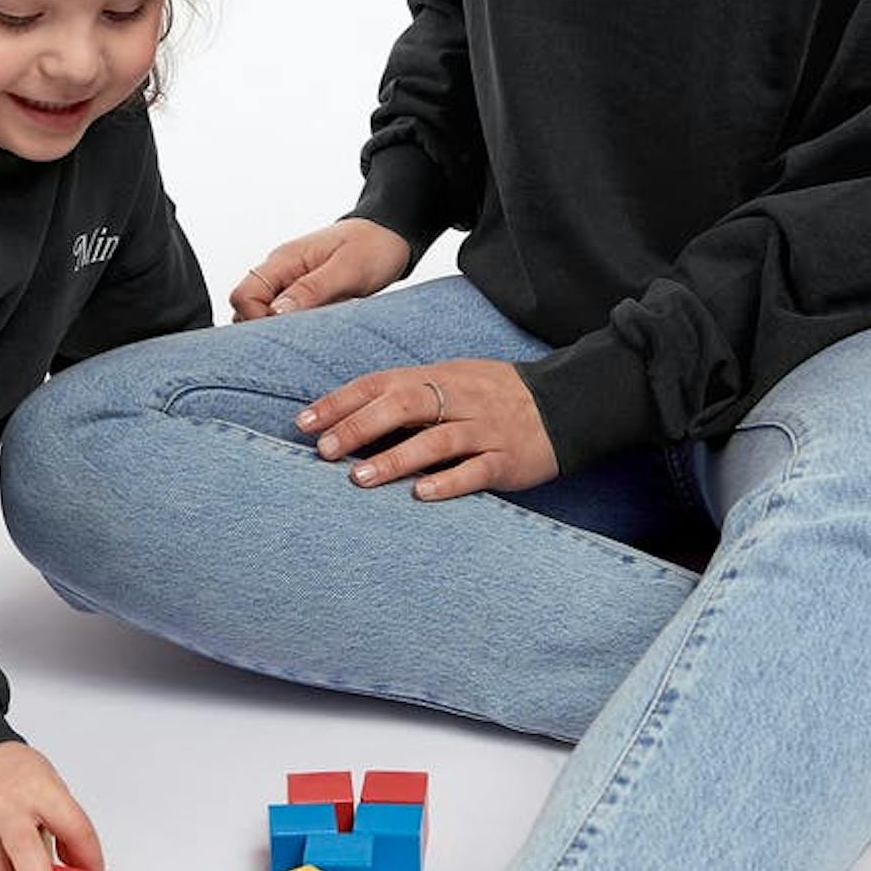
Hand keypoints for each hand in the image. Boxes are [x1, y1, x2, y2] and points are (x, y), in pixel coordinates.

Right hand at [230, 218, 412, 320]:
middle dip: (264, 330)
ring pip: (263, 316)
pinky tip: (318, 332)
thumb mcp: (347, 269)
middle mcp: (280, 271)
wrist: (391, 234)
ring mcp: (290, 284)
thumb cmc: (373, 246)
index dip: (255, 320)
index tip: (286, 333)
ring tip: (312, 334)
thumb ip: (311, 290)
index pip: (243, 295)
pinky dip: (296, 329)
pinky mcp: (303, 295)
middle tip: (299, 340)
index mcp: (284, 260)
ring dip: (281, 331)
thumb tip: (275, 313)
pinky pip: (286, 318)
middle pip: (245, 309)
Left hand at [296, 357, 559, 500]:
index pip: (380, 383)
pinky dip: (448, 481)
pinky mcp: (507, 458)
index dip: (341, 402)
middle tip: (323, 450)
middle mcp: (459, 398)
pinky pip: (476, 469)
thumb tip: (348, 415)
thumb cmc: (494, 396)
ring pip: (435, 440)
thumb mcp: (451, 382)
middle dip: (359, 427)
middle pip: (403, 405)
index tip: (304, 423)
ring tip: (359, 478)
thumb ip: (406, 395)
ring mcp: (484, 428)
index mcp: (438, 376)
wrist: (566, 403)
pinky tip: (421, 494)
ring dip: (394, 459)